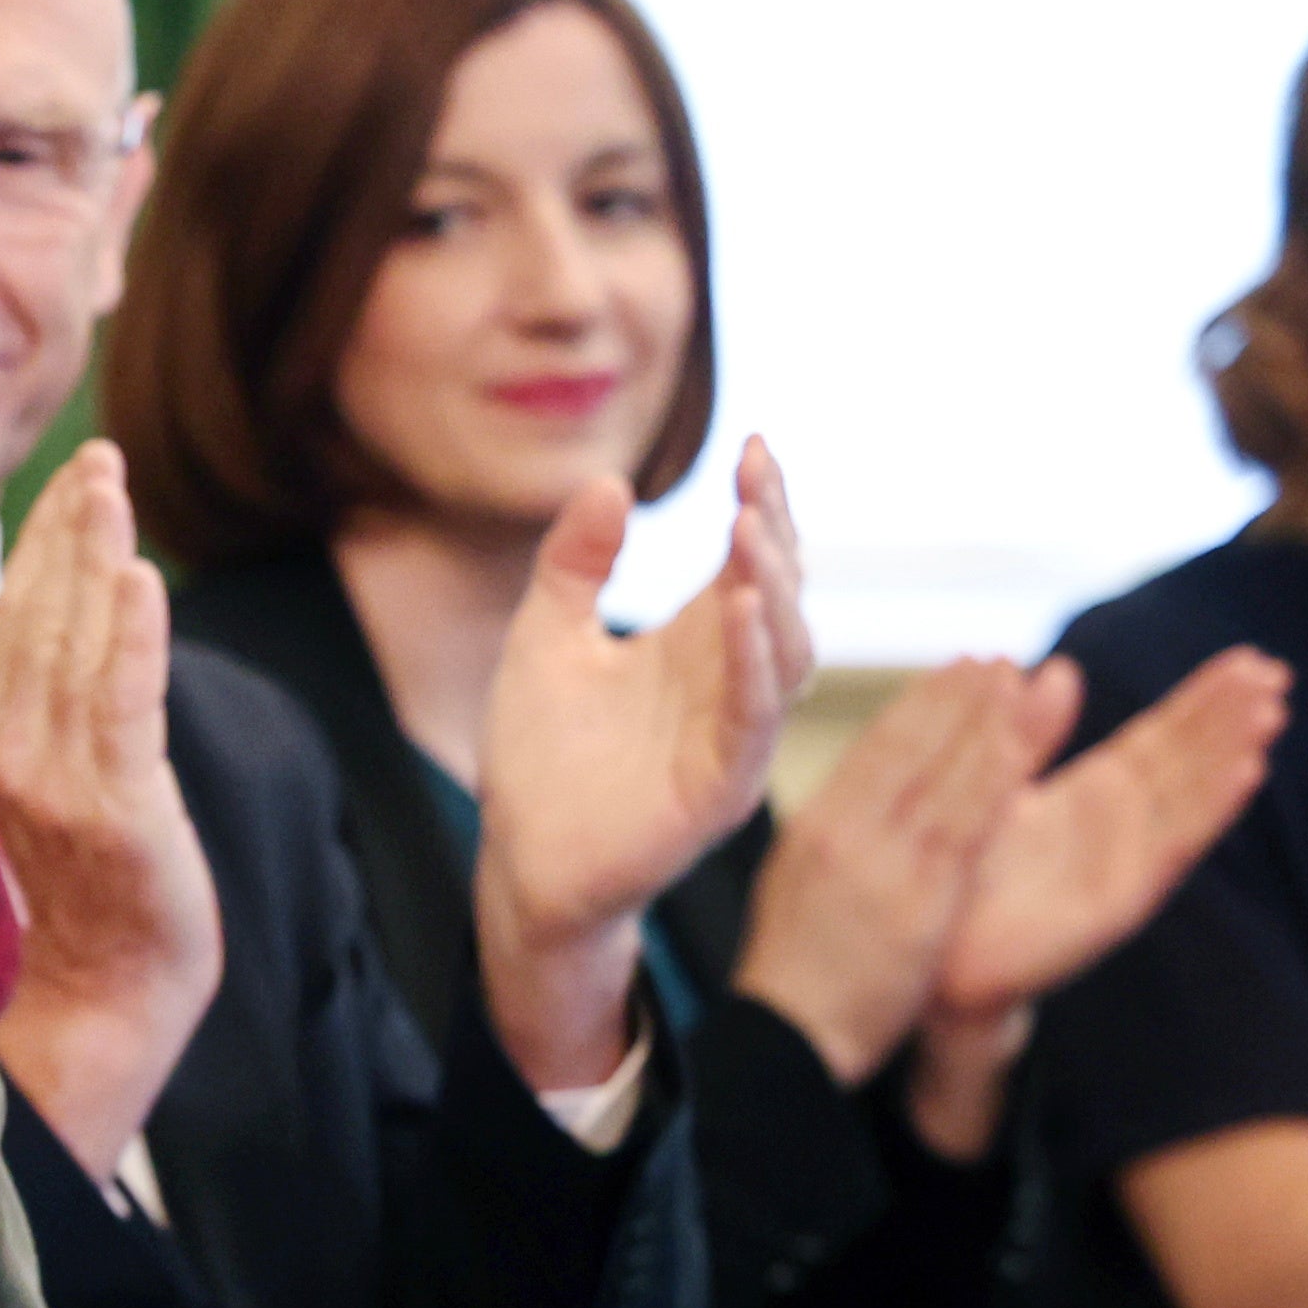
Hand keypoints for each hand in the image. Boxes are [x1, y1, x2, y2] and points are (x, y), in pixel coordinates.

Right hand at [0, 443, 220, 1176]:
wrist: (114, 990)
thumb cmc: (102, 886)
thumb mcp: (61, 784)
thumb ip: (58, 708)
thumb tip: (73, 624)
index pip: (19, 620)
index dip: (48, 542)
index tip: (80, 474)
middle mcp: (13, 755)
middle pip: (40, 618)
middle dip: (71, 529)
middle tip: (101, 455)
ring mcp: (59, 784)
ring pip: (77, 647)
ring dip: (95, 557)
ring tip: (112, 485)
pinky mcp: (115, 810)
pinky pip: (119, 706)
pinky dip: (129, 637)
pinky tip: (137, 577)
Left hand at [469, 444, 811, 1084]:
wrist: (521, 858)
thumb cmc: (539, 753)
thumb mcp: (545, 636)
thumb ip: (574, 563)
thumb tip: (609, 480)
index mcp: (694, 642)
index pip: (748, 561)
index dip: (761, 505)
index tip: (755, 449)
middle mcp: (727, 680)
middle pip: (782, 593)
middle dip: (775, 534)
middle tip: (758, 479)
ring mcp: (733, 734)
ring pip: (787, 651)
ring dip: (773, 588)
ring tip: (752, 532)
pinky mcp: (723, 785)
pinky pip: (756, 717)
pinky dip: (758, 663)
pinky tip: (745, 610)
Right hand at [731, 658, 1047, 1091]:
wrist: (787, 1038)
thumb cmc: (795, 979)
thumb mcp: (798, 891)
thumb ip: (835, 844)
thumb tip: (861, 809)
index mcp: (815, 827)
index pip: (872, 750)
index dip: (917, 705)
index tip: (951, 671)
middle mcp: (847, 830)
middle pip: (908, 746)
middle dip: (955, 697)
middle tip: (995, 657)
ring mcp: (883, 859)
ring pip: (945, 770)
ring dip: (988, 716)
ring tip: (1023, 673)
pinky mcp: (919, 896)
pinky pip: (969, 819)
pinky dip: (999, 767)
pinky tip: (1027, 734)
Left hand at [930, 645, 1283, 1026]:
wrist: (942, 961)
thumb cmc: (967, 876)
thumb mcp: (999, 790)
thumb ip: (1030, 735)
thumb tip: (1056, 668)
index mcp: (1095, 795)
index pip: (1163, 736)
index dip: (1205, 699)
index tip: (1250, 658)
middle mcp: (1120, 828)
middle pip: (1189, 761)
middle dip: (1232, 717)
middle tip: (1275, 672)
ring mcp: (1124, 864)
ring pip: (1192, 798)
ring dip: (1233, 754)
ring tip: (1270, 712)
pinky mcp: (1118, 902)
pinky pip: (1172, 848)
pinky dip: (1211, 809)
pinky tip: (1247, 772)